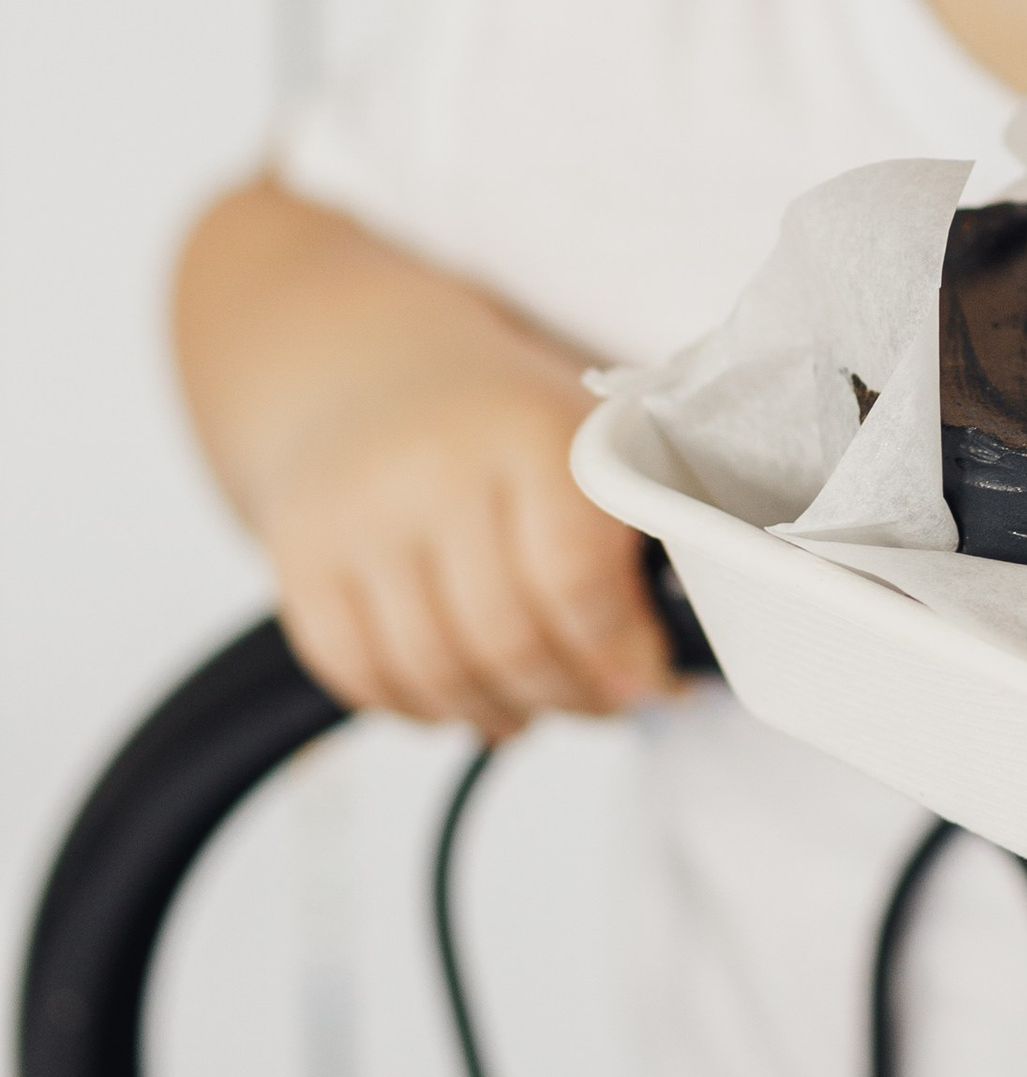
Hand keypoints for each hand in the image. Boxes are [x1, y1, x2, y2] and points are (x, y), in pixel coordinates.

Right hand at [255, 357, 668, 740]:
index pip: (574, 575)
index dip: (619, 650)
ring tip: (537, 706)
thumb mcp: (576, 428)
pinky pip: (360, 676)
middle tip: (606, 704)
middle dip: (571, 695)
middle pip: (505, 637)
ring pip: (434, 672)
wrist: (350, 363)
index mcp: (525, 428)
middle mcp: (431, 470)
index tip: (651, 680)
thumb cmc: (493, 413)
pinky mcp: (298, 564)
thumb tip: (679, 654)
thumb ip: (632, 520)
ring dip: (500, 713)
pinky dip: (420, 708)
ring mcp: (354, 520)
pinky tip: (460, 697)